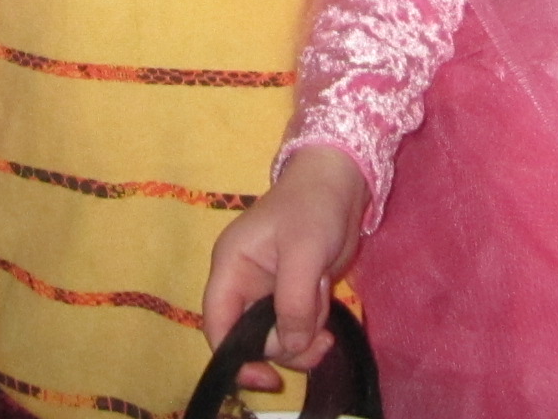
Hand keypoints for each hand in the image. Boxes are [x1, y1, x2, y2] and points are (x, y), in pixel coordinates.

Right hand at [202, 147, 366, 393]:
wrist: (340, 181)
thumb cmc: (313, 207)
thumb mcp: (303, 252)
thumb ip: (293, 302)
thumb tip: (292, 346)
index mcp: (231, 268)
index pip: (218, 325)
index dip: (236, 357)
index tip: (266, 377)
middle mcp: (243, 284)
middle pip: (251, 338)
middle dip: (285, 344)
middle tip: (319, 337)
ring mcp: (267, 290)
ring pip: (277, 337)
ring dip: (305, 333)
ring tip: (324, 302)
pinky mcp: (291, 293)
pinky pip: (297, 326)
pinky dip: (314, 325)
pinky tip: (326, 301)